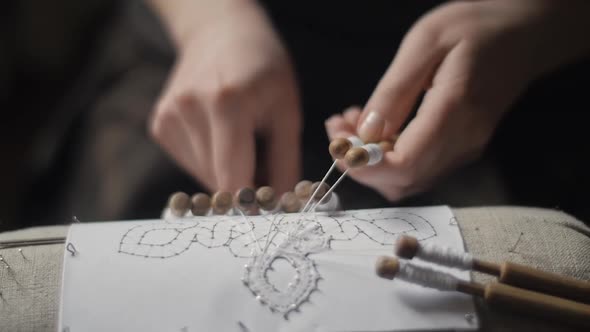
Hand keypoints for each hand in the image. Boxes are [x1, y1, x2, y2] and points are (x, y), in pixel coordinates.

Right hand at [150, 1, 300, 192]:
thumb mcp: (287, 109)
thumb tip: (281, 206)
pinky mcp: (159, 124)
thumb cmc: (263, 68)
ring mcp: (169, 117)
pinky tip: (218, 132)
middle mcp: (189, 110)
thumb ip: (285, 161)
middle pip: (218, 180)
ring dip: (226, 172)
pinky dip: (209, 160)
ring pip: (203, 175)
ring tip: (241, 139)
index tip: (268, 206)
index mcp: (227, 104)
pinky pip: (190, 162)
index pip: (233, 179)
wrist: (220, 34)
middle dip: (244, 183)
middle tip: (263, 162)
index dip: (252, 201)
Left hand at [326, 0, 589, 200]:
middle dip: (359, 162)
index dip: (363, 164)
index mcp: (454, 113)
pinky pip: (419, 168)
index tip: (337, 140)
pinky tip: (377, 126)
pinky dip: (388, 157)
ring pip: (407, 180)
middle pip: (401, 181)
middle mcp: (463, 143)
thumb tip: (365, 135)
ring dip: (372, 161)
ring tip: (353, 122)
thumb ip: (394, 92)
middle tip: (338, 127)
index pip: (404, 166)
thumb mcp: (426, 43)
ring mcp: (465, 150)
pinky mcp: (462, 148)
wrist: (526, 33)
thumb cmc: (476, 27)